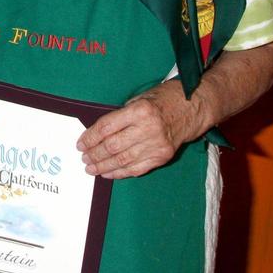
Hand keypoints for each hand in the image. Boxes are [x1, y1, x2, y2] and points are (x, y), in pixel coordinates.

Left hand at [76, 81, 197, 178]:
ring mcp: (157, 145)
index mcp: (139, 111)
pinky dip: (120, 172)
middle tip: (83, 157)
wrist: (191, 107)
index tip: (80, 143)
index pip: (107, 127)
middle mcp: (148, 129)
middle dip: (94, 154)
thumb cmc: (161, 100)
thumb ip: (119, 116)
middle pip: (113, 146)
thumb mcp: (137, 99)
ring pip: (123, 160)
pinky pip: (137, 168)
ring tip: (91, 168)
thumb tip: (96, 134)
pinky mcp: (163, 157)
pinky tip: (108, 173)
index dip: (90, 137)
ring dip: (104, 166)